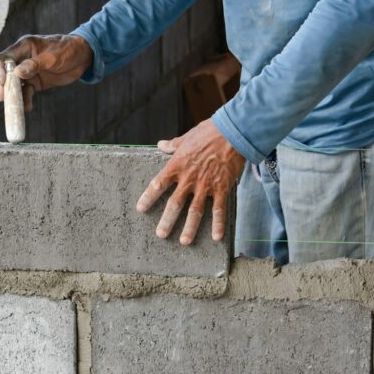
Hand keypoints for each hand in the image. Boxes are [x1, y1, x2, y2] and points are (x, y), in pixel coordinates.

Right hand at [0, 34, 92, 110]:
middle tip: (2, 96)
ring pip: (15, 84)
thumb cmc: (68, 50)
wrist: (83, 57)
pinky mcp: (35, 82)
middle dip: (3, 84)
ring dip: (13, 95)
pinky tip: (27, 107)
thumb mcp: (53, 57)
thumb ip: (35, 64)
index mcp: (25, 46)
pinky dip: (25, 99)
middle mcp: (23, 58)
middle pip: (7, 72)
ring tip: (13, 106)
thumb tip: (17, 72)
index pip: (7, 57)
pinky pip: (26, 92)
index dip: (1, 69)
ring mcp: (28, 71)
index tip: (1, 80)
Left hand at [136, 119, 244, 243]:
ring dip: (190, 228)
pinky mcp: (222, 188)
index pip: (158, 184)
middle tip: (161, 234)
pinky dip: (218, 224)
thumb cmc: (209, 132)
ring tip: (184, 241)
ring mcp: (206, 185)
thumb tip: (160, 145)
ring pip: (195, 211)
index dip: (148, 197)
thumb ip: (173, 145)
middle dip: (167, 221)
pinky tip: (216, 237)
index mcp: (177, 165)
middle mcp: (189, 179)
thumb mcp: (187, 137)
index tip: (140, 208)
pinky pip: (219, 210)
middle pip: (175, 204)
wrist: (233, 132)